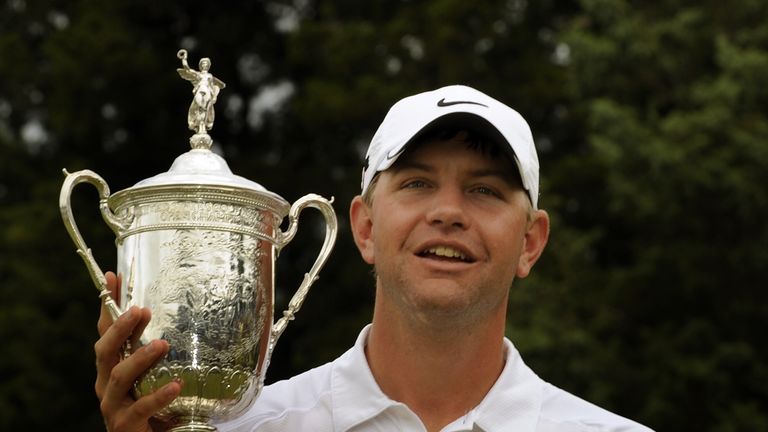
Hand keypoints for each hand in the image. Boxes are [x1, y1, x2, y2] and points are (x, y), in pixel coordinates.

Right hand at [94, 271, 180, 431]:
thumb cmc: (152, 404)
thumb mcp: (154, 372)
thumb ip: (158, 348)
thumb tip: (182, 314)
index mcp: (111, 366)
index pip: (106, 331)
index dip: (108, 305)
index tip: (114, 277)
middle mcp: (106, 382)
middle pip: (105, 351)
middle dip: (120, 329)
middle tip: (140, 310)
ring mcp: (113, 404)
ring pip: (120, 377)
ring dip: (140, 358)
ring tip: (163, 344)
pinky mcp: (125, 424)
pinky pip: (140, 408)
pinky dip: (158, 395)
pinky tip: (176, 386)